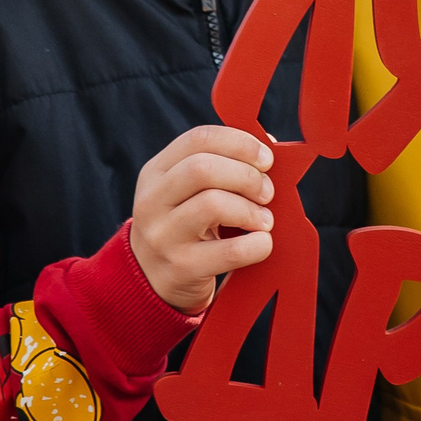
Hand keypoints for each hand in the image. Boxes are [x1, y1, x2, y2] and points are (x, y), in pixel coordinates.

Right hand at [129, 126, 277, 314]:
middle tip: (267, 192)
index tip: (266, 159)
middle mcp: (152, 201)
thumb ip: (219, 166)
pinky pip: (229, 251)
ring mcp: (162, 236)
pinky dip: (256, 245)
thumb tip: (269, 147)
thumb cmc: (185, 227)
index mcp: (155, 172)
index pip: (199, 139)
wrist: (152, 281)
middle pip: (203, 169)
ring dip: (251, 210)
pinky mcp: (181, 269)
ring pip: (212, 205)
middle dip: (246, 176)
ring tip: (264, 220)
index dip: (240, 143)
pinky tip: (262, 243)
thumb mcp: (186, 193)